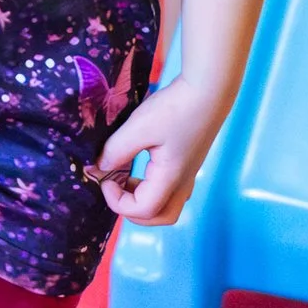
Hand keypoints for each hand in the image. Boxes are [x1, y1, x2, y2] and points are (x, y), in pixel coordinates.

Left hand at [95, 74, 232, 225]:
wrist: (208, 91)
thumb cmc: (175, 109)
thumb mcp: (138, 128)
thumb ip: (116, 150)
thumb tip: (99, 168)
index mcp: (171, 179)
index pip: (143, 210)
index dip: (117, 201)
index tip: (104, 178)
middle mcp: (183, 182)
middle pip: (160, 216)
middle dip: (131, 210)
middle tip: (112, 188)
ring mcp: (187, 173)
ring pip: (166, 204)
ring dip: (140, 199)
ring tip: (120, 176)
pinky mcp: (186, 162)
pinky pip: (167, 188)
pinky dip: (148, 186)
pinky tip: (134, 165)